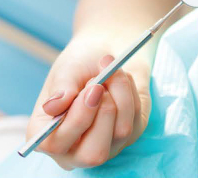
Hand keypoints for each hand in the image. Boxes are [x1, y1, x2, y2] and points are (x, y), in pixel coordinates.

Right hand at [25, 36, 150, 169]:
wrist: (106, 55)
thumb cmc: (80, 65)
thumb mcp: (66, 70)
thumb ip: (61, 89)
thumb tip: (52, 107)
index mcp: (48, 137)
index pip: (56, 146)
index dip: (77, 118)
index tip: (93, 87)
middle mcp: (75, 150)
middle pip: (94, 154)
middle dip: (103, 113)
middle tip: (102, 83)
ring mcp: (107, 145)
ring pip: (121, 131)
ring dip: (120, 94)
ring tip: (111, 71)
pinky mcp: (132, 134)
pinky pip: (137, 118)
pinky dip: (131, 93)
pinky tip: (122, 78)